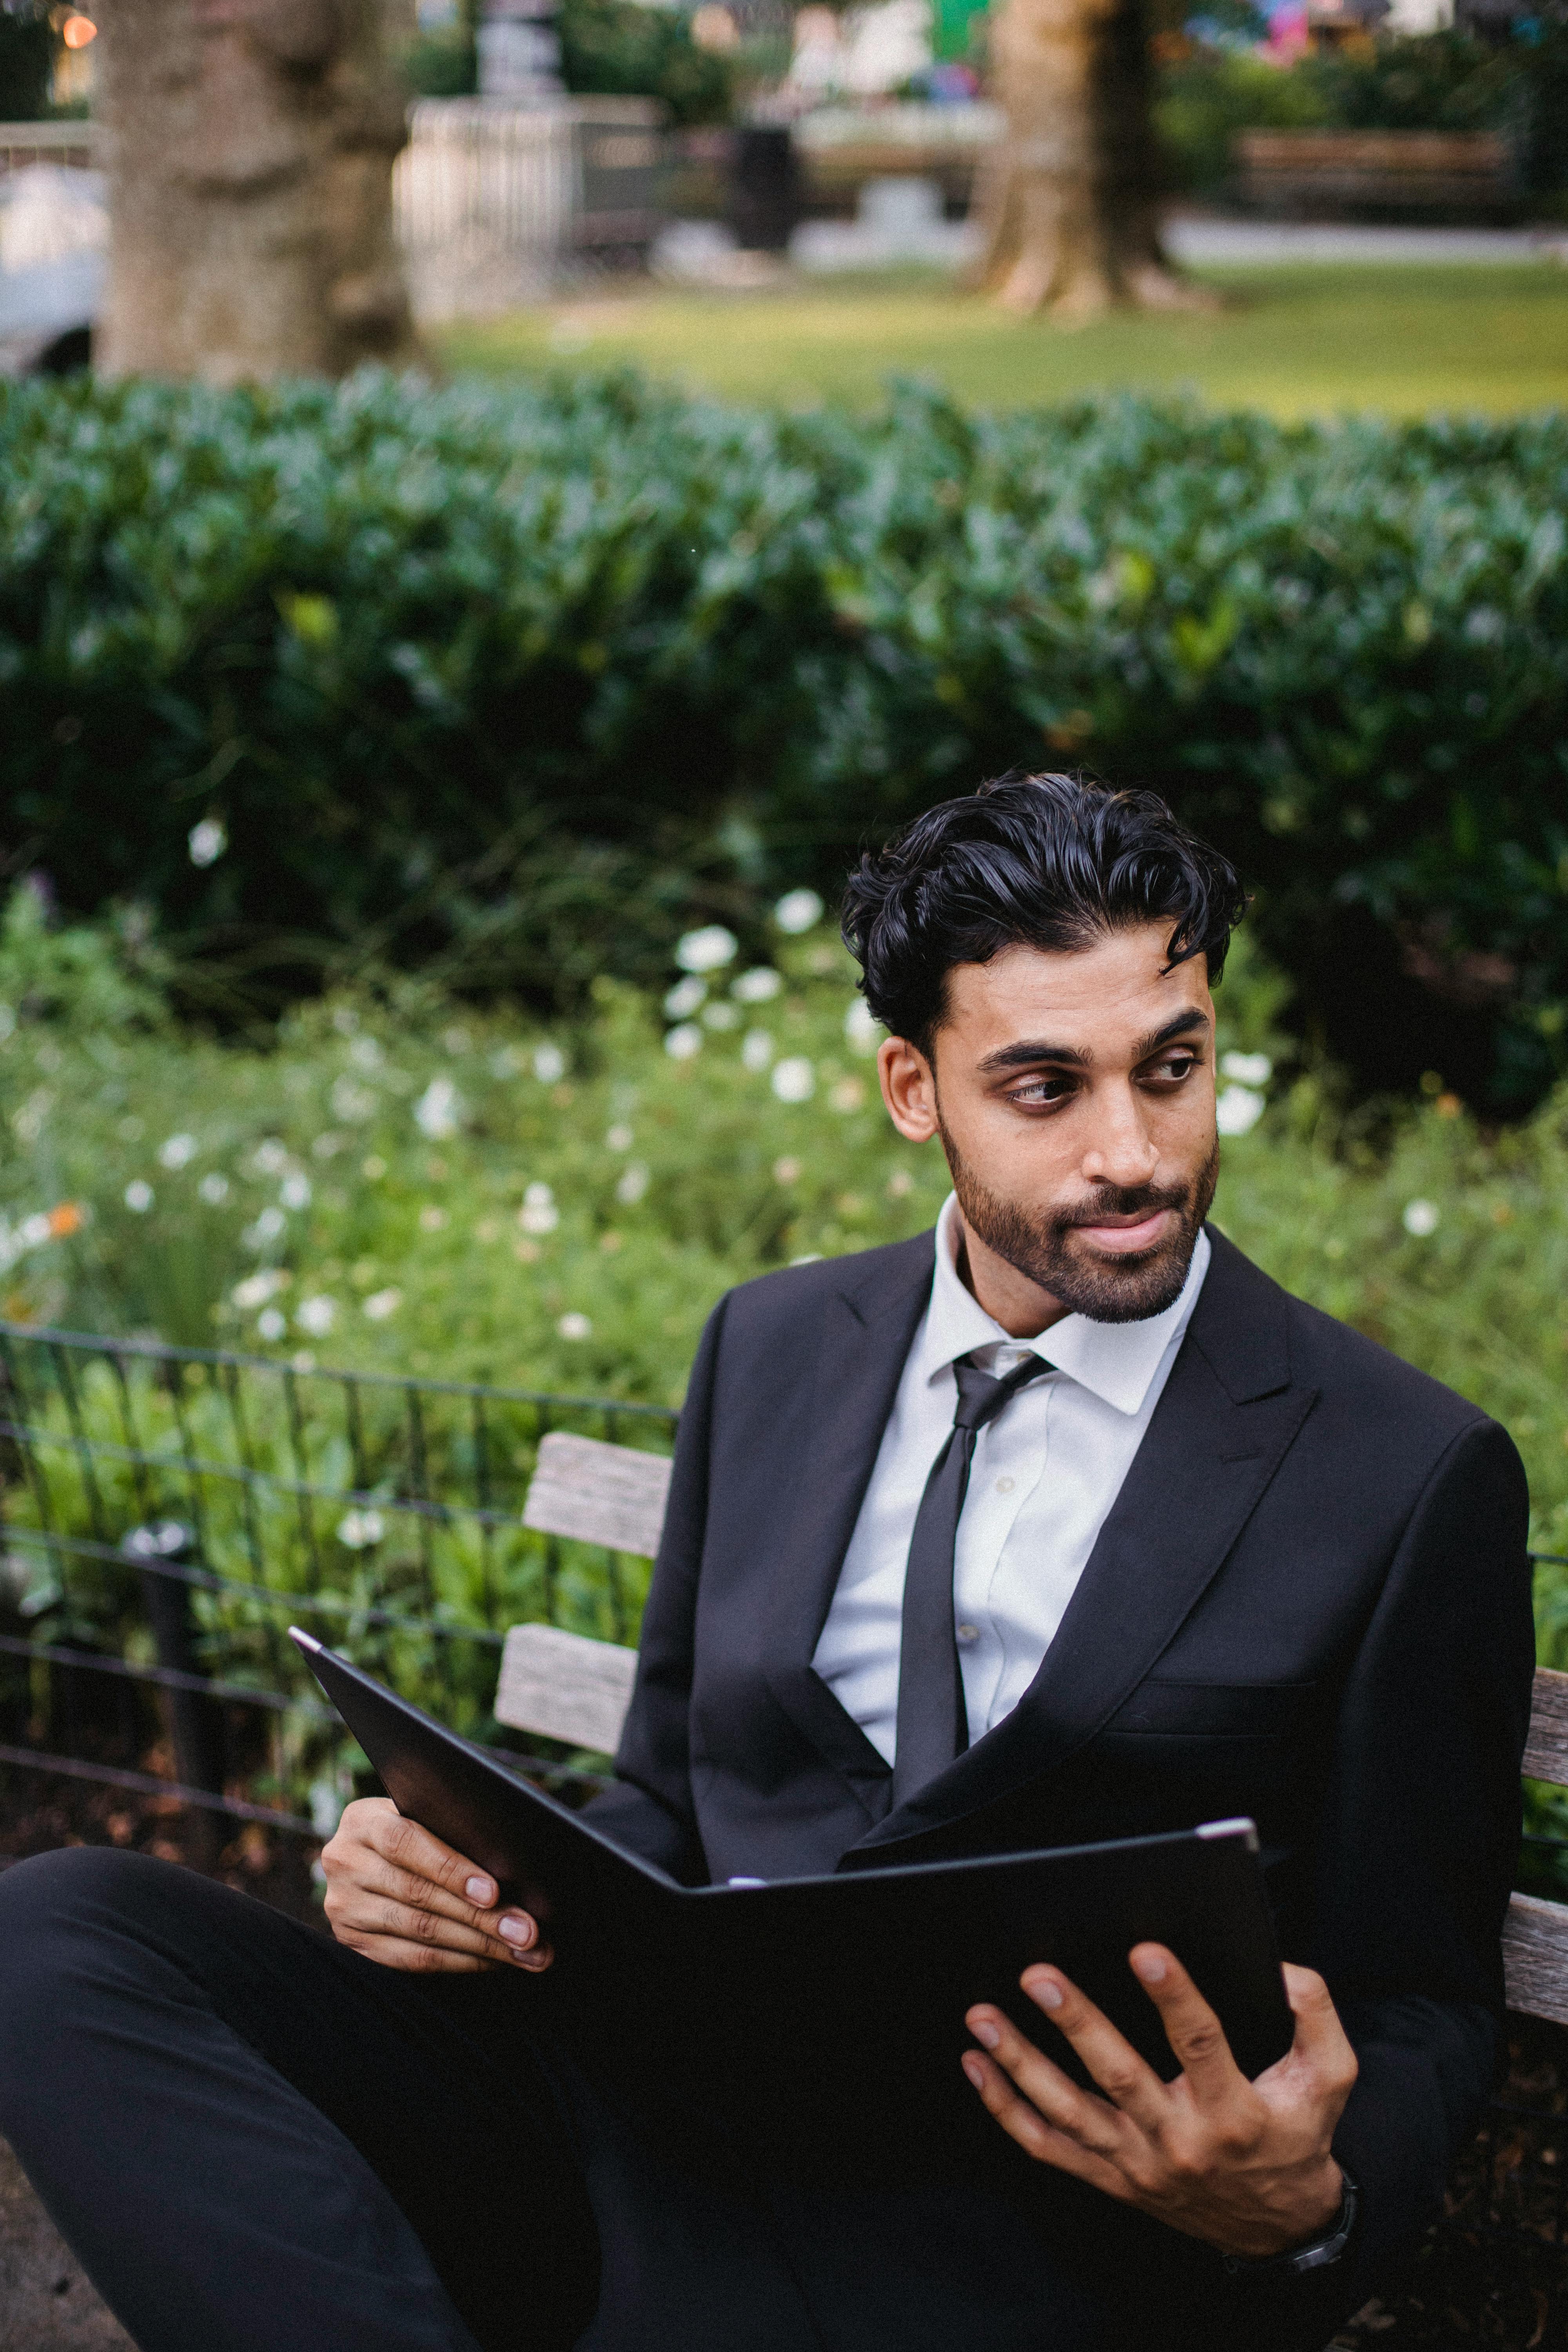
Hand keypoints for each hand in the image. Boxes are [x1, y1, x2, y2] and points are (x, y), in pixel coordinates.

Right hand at [321, 1797, 552, 1974]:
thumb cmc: (423, 1827)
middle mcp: (345, 1861)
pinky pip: (410, 1959)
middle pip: (419, 1894)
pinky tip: (493, 1960)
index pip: (406, 1842)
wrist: (373, 1856)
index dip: (452, 1869)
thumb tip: (517, 1836)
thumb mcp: (429, 1812)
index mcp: (364, 1819)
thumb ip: (460, 1819)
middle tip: (529, 1933)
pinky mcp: (351, 1942)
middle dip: (482, 1917)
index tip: (494, 1893)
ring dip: (479, 1945)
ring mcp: (344, 1906)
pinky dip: (458, 1961)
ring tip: (524, 1953)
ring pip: (419, 1931)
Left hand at [962, 1947, 1355, 2259]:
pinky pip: (1048, 2146)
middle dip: (1076, 2023)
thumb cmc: (1297, 2134)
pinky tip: (978, 2065)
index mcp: (1234, 2111)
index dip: (1175, 1997)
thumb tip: (1279, 1969)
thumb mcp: (1330, 2078)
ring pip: (1069, 2112)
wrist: (1280, 2224)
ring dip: (1021, 2062)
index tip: (1146, 1949)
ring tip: (983, 2016)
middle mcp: (1180, 2142)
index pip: (1201, 2045)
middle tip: (1039, 1976)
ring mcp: (1138, 2164)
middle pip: (1120, 2077)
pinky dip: (1007, 2108)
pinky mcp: (1111, 2178)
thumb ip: (1315, 2015)